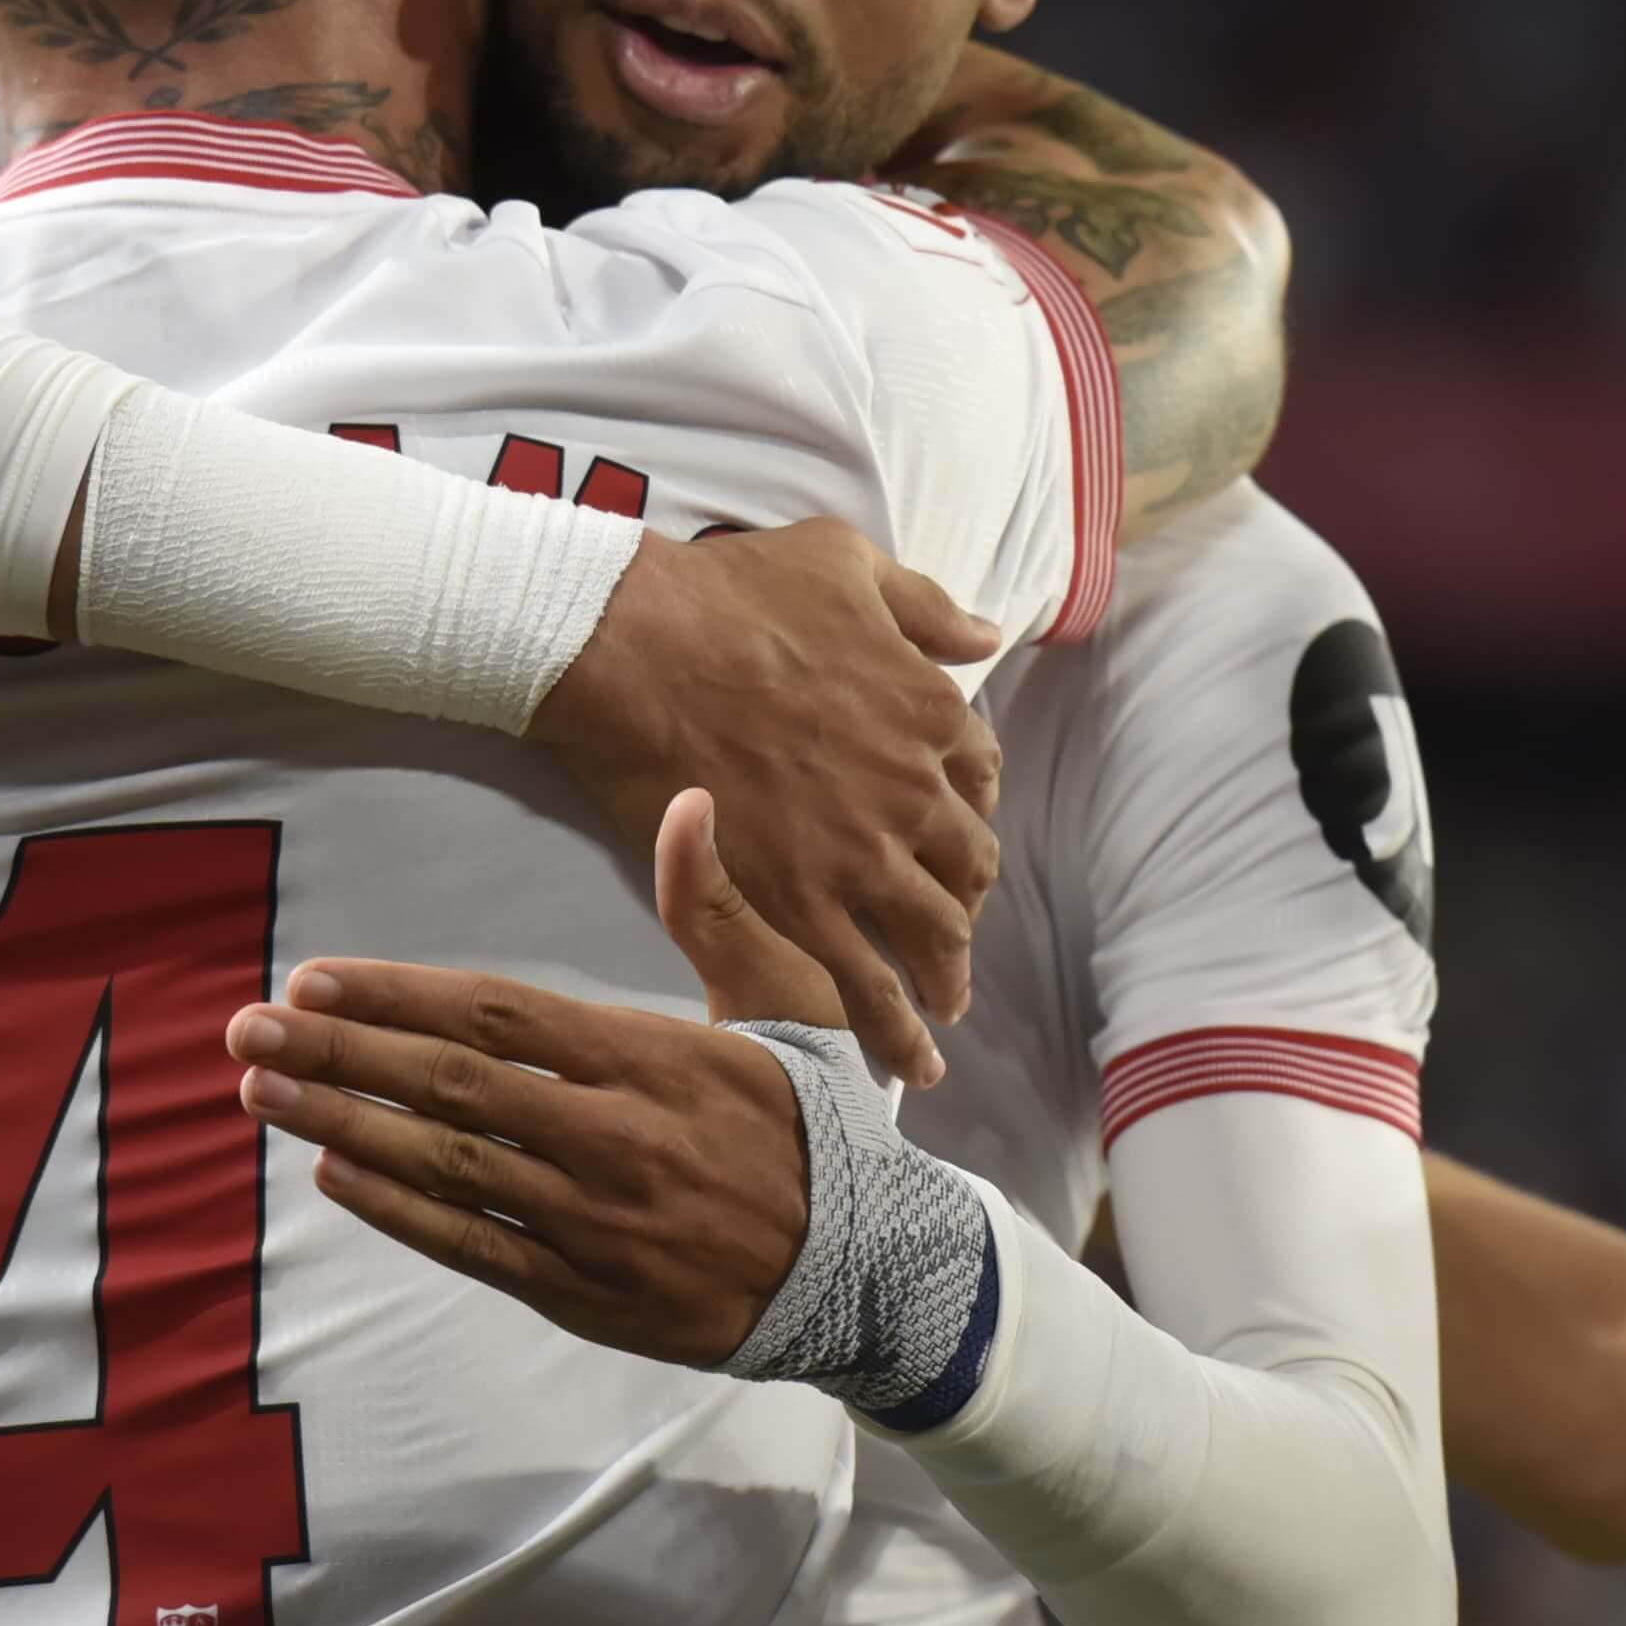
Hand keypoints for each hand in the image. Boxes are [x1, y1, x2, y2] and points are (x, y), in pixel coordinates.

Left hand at [226, 795, 825, 1365]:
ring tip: (259, 1096)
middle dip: (339, 1056)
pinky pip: (474, 1249)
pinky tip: (334, 1175)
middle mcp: (611, 1139)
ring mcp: (592, 1222)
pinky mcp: (585, 1290)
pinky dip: (399, 1212)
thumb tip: (688, 800)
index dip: (397, 999)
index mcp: (652, 1060)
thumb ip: (718, 907)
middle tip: (247, 1030)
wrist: (870, 1270)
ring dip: (344, 1128)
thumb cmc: (816, 1123)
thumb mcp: (790, 1000)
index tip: (315, 979)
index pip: (499, 1017)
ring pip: (447, 1168)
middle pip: (452, 1089)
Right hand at [521, 522, 1003, 1085]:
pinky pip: (868, 984)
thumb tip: (983, 635)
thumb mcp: (846, 562)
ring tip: (944, 1003)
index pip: (977, 771)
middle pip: (967, 861)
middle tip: (953, 925)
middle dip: (966, 896)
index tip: (957, 824)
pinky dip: (897, 1031)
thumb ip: (922, 604)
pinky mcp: (806, 904)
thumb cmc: (732, 593)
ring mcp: (864, 854)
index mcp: (930, 710)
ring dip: (946, 972)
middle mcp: (914, 790)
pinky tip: (910, 1062)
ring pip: (933, 932)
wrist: (642, 648)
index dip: (969, 803)